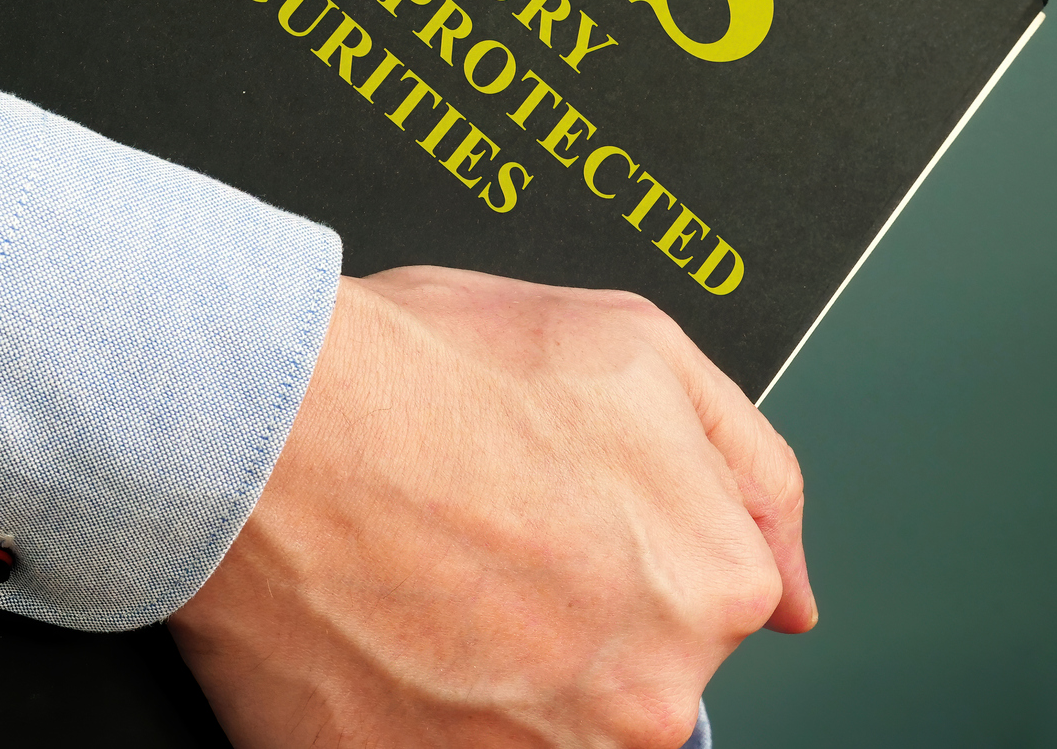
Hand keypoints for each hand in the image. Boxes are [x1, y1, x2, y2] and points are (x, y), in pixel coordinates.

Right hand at [168, 266, 813, 747]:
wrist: (260, 424)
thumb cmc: (427, 372)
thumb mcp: (636, 345)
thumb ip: (751, 468)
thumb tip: (797, 594)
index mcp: (709, 586)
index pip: (706, 592)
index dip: (622, 530)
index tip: (554, 506)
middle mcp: (642, 698)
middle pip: (627, 669)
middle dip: (567, 610)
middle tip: (479, 535)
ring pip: (544, 723)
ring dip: (496, 671)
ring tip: (423, 581)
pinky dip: (420, 712)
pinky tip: (383, 632)